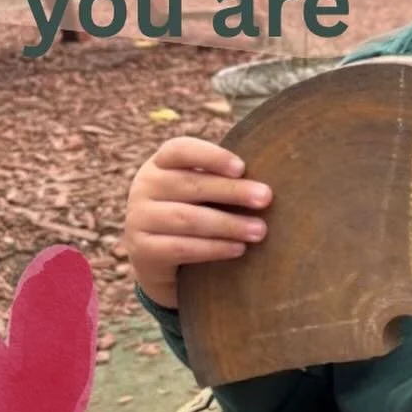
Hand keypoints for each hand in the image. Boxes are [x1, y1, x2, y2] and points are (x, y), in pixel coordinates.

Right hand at [125, 137, 272, 308]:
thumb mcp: (202, 193)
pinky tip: (238, 249)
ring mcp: (139, 218)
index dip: (211, 156)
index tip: (242, 167)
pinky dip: (213, 248)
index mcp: (160, 164)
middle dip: (232, 191)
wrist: (158, 261)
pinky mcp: (142, 250)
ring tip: (260, 230)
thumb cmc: (194, 215)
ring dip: (228, 224)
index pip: (180, 150)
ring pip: (187, 218)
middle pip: (190, 184)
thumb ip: (225, 180)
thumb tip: (272, 177)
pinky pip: (180, 248)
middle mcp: (145, 186)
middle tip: (266, 197)